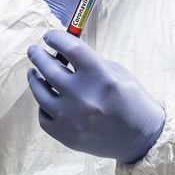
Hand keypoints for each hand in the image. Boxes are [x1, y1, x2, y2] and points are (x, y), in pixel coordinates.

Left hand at [27, 30, 163, 162]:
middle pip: (49, 68)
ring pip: (40, 92)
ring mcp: (71, 118)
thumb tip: (65, 54)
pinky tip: (48, 97)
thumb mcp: (120, 75)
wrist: (141, 139)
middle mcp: (83, 97)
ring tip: (33, 73)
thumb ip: (92, 64)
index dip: (56, 38)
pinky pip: (44, 115)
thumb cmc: (133, 102)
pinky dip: (44, 104)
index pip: (71, 49)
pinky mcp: (65, 135)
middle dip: (38, 55)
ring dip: (35, 79)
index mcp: (101, 78)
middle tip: (34, 50)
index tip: (49, 36)